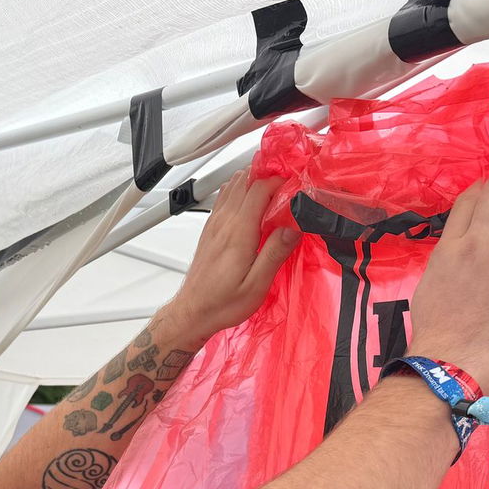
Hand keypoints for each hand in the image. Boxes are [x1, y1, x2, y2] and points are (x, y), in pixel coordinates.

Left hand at [165, 171, 299, 343]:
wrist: (193, 312)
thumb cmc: (222, 304)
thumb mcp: (256, 286)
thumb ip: (275, 253)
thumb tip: (294, 227)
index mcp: (238, 232)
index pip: (259, 188)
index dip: (280, 182)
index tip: (295, 189)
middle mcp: (224, 222)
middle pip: (246, 179)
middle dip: (269, 175)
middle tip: (287, 186)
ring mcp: (215, 223)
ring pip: (234, 184)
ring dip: (254, 180)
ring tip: (273, 191)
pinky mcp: (210, 228)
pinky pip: (226, 196)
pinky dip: (241, 190)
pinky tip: (252, 203)